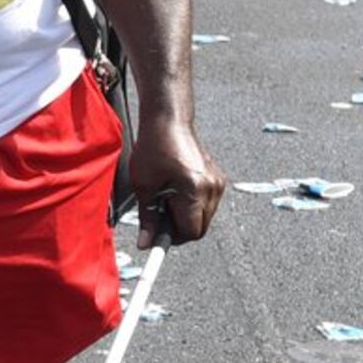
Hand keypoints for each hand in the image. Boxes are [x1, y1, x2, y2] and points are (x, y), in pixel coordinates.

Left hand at [120, 118, 222, 246]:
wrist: (169, 120)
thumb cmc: (154, 146)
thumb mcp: (144, 185)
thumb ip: (147, 218)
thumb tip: (146, 243)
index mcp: (194, 189)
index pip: (190, 232)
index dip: (172, 238)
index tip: (157, 239)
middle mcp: (211, 187)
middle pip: (199, 228)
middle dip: (178, 228)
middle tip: (158, 214)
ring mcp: (217, 183)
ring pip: (204, 218)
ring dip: (185, 216)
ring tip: (167, 196)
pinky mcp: (217, 179)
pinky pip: (207, 204)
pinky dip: (192, 205)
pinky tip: (176, 190)